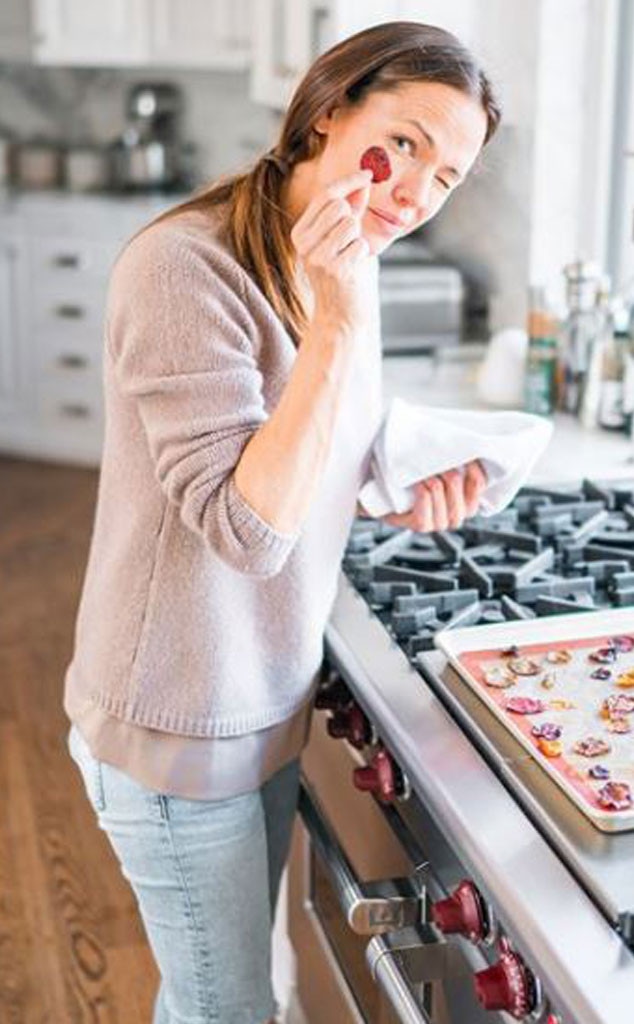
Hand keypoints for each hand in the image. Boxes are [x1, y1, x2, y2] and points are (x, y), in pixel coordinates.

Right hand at [290, 169, 372, 335]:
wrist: (340, 317)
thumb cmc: (344, 276)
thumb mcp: (341, 239)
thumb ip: (350, 210)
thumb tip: (363, 182)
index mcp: (300, 233)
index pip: (325, 195)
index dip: (349, 181)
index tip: (368, 174)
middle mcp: (303, 244)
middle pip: (338, 206)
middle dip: (353, 218)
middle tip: (351, 240)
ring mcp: (317, 257)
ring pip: (350, 224)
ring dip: (358, 238)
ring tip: (351, 257)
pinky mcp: (334, 269)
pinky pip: (360, 244)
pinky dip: (363, 255)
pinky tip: (354, 270)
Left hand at [379, 460, 487, 531]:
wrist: (386, 501)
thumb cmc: (415, 482)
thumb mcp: (439, 470)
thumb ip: (455, 461)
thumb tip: (463, 443)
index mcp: (468, 505)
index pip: (479, 483)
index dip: (471, 465)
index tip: (460, 454)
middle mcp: (456, 517)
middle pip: (456, 482)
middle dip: (445, 470)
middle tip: (434, 464)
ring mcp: (440, 523)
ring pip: (439, 489)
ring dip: (428, 476)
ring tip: (422, 473)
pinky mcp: (423, 525)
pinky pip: (425, 499)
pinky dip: (419, 487)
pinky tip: (415, 483)